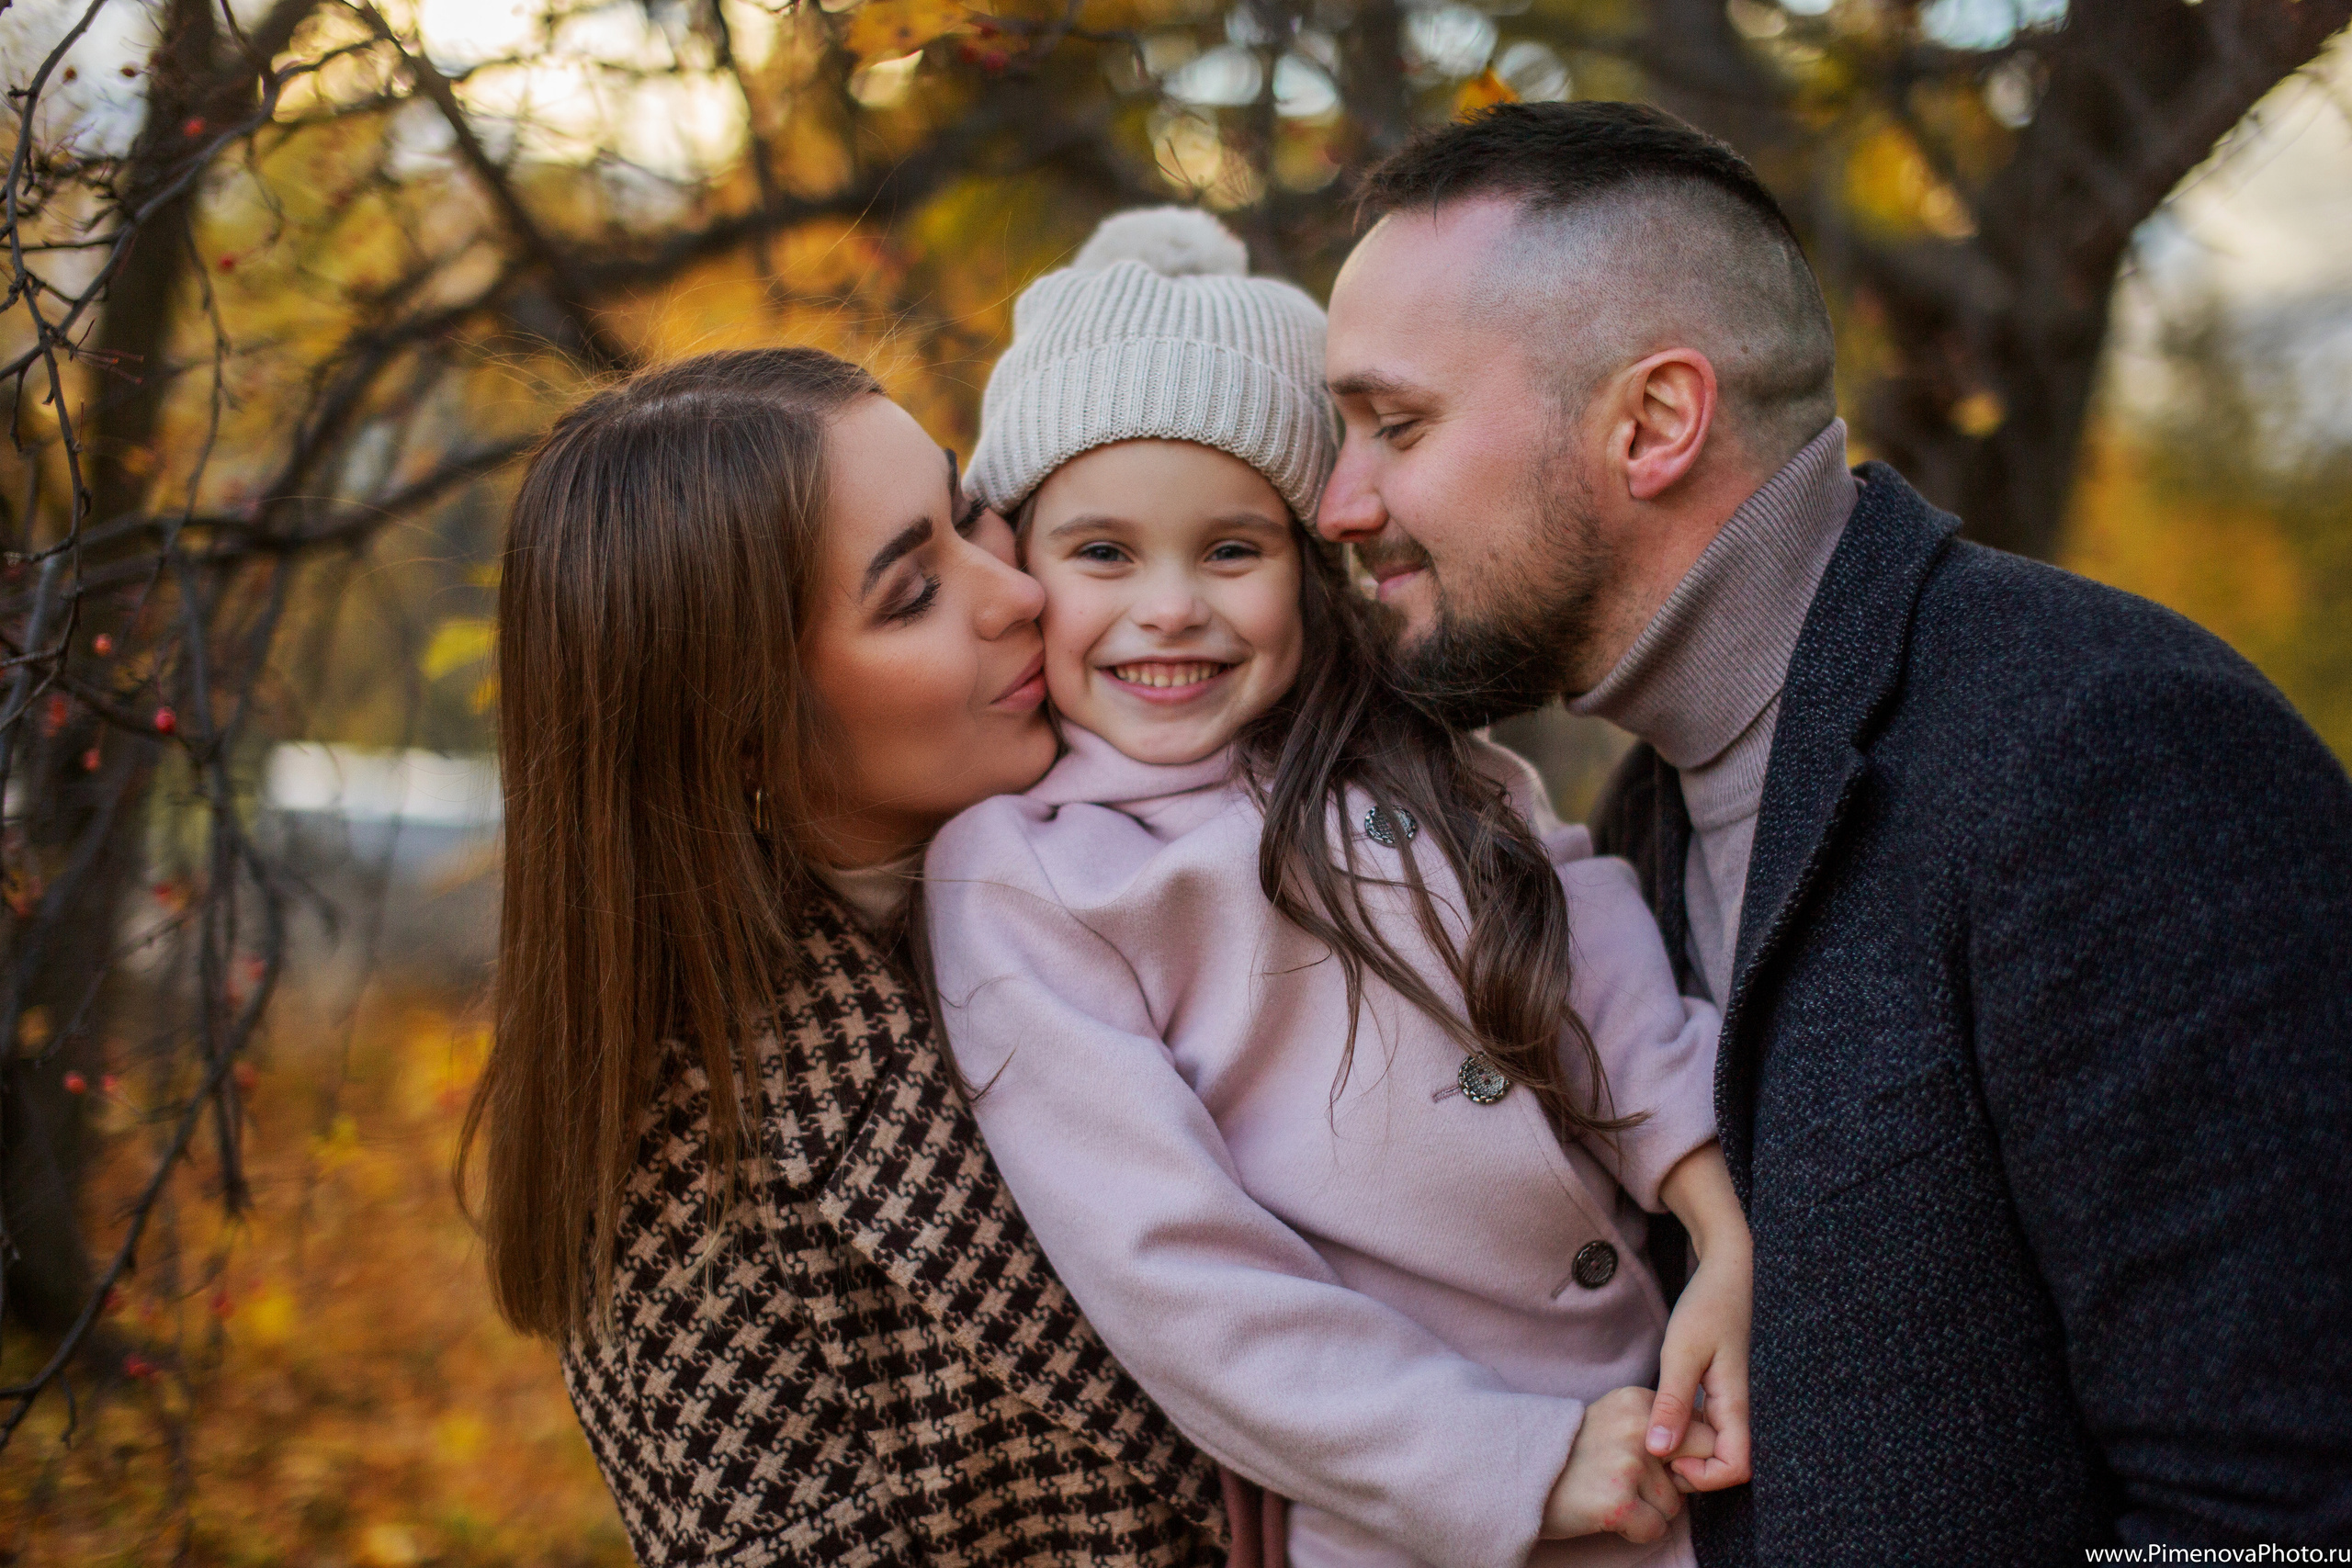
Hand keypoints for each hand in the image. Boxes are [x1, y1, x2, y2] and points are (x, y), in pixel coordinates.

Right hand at [1541, 1385, 1714, 1543]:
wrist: (1519, 1475)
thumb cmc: (1572, 1452)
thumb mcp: (1614, 1418)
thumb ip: (1655, 1425)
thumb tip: (1708, 1445)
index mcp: (1639, 1402)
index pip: (1703, 1428)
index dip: (1692, 1454)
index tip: (1669, 1465)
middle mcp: (1638, 1428)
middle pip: (1701, 1463)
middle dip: (1682, 1482)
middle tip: (1643, 1484)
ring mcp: (1628, 1465)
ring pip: (1675, 1506)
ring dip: (1650, 1510)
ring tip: (1611, 1493)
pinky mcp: (1618, 1503)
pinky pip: (1656, 1530)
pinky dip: (1635, 1531)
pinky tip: (1606, 1512)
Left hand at [1644, 1238, 1751, 1490]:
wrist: (1726, 1274)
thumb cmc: (1707, 1307)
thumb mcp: (1682, 1351)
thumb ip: (1672, 1402)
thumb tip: (1659, 1450)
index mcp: (1737, 1405)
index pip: (1737, 1469)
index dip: (1705, 1476)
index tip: (1669, 1456)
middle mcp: (1740, 1411)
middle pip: (1726, 1466)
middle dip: (1691, 1468)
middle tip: (1653, 1446)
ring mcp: (1731, 1404)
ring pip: (1715, 1449)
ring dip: (1686, 1451)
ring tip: (1654, 1432)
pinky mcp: (1720, 1396)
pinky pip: (1708, 1430)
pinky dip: (1686, 1433)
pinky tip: (1663, 1416)